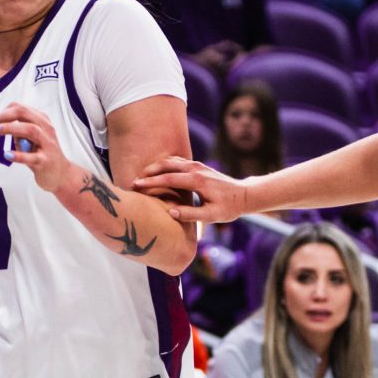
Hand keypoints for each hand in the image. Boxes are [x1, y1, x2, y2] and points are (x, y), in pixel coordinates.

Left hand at [0, 102, 72, 192]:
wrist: (61, 175)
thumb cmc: (42, 154)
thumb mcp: (29, 139)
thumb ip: (17, 130)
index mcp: (41, 120)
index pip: (20, 108)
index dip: (2, 112)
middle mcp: (46, 129)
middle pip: (24, 113)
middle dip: (3, 116)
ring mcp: (47, 144)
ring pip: (30, 129)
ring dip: (10, 128)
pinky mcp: (46, 161)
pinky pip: (32, 157)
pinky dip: (19, 155)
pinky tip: (7, 154)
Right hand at [134, 154, 250, 224]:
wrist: (243, 195)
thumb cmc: (228, 207)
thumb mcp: (211, 216)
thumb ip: (191, 215)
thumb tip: (170, 212)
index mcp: (197, 181)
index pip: (168, 179)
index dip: (151, 182)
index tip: (136, 185)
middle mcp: (195, 169)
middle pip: (166, 165)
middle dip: (148, 172)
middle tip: (133, 181)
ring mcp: (196, 165)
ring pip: (170, 161)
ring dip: (154, 167)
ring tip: (141, 177)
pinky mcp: (197, 166)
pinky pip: (176, 161)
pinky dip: (163, 165)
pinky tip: (156, 172)